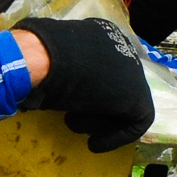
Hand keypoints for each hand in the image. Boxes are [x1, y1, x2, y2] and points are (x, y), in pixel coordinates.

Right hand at [13, 18, 155, 152]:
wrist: (46, 60)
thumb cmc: (38, 56)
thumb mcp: (49, 60)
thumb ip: (57, 66)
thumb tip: (43, 77)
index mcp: (102, 33)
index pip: (104, 65)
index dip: (90, 90)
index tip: (73, 105)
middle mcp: (122, 47)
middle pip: (115, 85)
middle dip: (96, 106)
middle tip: (73, 118)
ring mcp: (133, 70)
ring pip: (122, 103)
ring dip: (97, 120)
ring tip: (73, 123)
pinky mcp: (138, 95)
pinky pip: (135, 122)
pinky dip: (115, 137)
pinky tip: (94, 144)